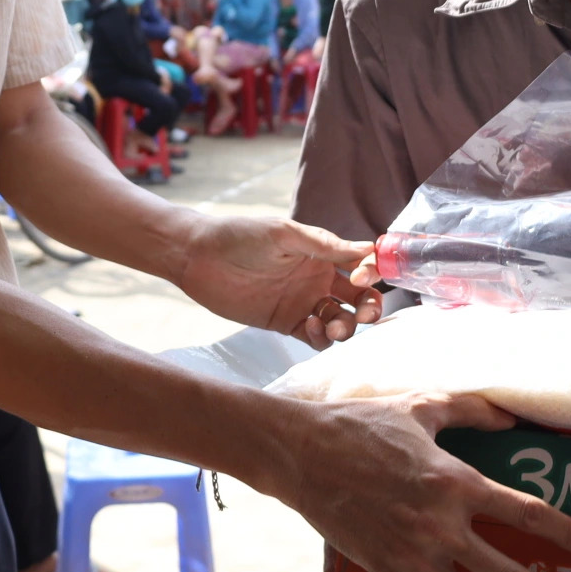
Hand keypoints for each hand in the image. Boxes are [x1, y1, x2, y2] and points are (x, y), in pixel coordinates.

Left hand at [175, 214, 381, 340]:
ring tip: (334, 327)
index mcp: (322, 254)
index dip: (371, 273)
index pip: (361, 265)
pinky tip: (309, 327)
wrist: (199, 258)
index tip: (361, 279)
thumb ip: (323, 244)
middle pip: (358, 298)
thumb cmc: (240, 236)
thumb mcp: (284, 234)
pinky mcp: (285, 323)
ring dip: (346, 327)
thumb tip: (367, 248)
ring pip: (339, 321)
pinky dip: (320, 337)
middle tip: (366, 314)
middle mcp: (317, 279)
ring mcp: (302, 303)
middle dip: (369, 307)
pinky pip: (313, 337)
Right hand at [284, 390, 570, 571]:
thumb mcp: (421, 406)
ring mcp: (412, 554)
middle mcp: (441, 525)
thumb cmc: (362, 425)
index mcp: (456, 481)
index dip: (568, 535)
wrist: (302, 454)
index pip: (527, 513)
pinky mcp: (385, 571)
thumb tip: (510, 416)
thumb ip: (470, 409)